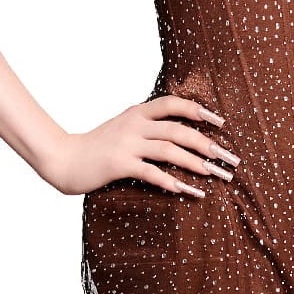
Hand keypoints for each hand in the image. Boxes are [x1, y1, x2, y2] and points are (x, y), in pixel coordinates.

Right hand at [47, 94, 239, 196]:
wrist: (64, 159)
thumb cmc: (98, 146)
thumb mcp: (123, 128)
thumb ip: (147, 126)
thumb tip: (181, 134)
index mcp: (137, 112)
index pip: (173, 104)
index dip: (198, 110)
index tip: (221, 122)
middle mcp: (134, 125)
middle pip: (178, 130)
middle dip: (207, 143)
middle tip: (228, 158)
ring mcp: (126, 144)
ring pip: (169, 150)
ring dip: (195, 162)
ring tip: (214, 174)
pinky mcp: (118, 164)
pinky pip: (151, 172)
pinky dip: (170, 181)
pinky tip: (186, 190)